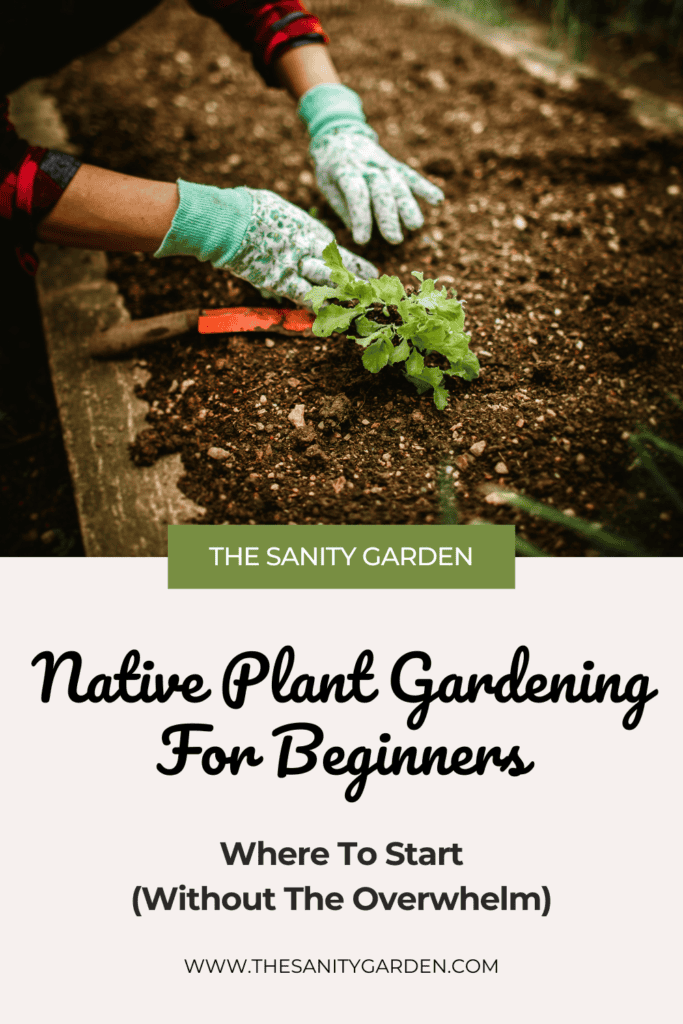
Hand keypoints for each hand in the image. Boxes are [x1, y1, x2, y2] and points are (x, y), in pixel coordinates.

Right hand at [154, 180, 376, 308]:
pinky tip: (327, 317)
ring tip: (357, 307)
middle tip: (372, 290)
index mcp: (310, 229)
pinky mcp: (280, 281)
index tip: (368, 272)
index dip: (353, 263)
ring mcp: (296, 265)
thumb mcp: (279, 210)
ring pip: (328, 284)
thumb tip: (294, 228)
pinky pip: (303, 297)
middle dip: (356, 280)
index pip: (336, 250)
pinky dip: (315, 308)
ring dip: (342, 297)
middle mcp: (309, 248)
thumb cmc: (250, 208)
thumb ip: (291, 223)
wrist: (232, 220)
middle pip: (339, 268)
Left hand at [310, 127, 443, 244]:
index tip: (362, 240)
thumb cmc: (331, 168)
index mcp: (345, 170)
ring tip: (415, 226)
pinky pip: (411, 176)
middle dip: (388, 216)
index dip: (360, 217)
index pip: (356, 194)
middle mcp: (367, 166)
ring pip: (398, 185)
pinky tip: (438, 200)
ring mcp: (383, 164)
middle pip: (381, 191)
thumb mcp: (327, 185)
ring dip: (408, 205)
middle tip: (394, 239)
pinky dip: (425, 187)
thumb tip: (359, 231)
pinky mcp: (395, 165)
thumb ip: (343, 207)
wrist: (340, 134)